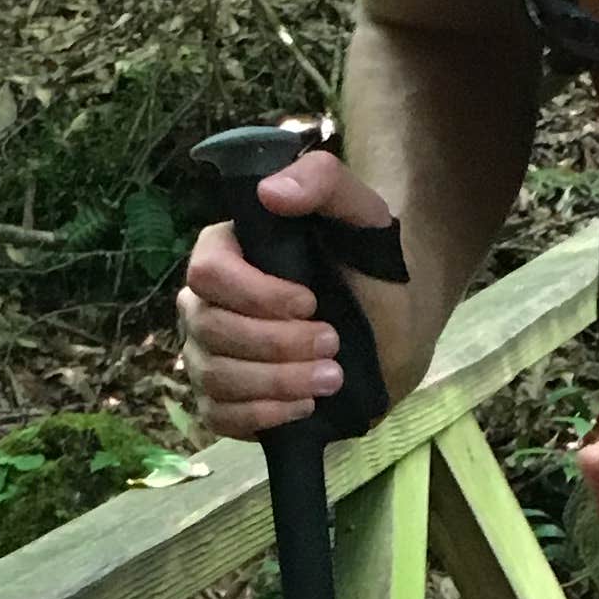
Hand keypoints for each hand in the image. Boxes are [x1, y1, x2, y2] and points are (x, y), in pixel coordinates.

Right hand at [175, 142, 409, 442]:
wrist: (393, 332)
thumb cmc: (371, 268)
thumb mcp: (362, 214)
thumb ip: (324, 182)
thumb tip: (270, 191)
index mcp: (227, 252)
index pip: (207, 272)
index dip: (255, 294)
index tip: (309, 301)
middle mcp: (205, 303)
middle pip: (211, 328)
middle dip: (277, 343)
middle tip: (334, 342)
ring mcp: (208, 355)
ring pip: (215, 376)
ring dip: (278, 380)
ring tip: (332, 377)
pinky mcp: (222, 402)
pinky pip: (218, 416)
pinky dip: (263, 415)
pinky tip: (305, 405)